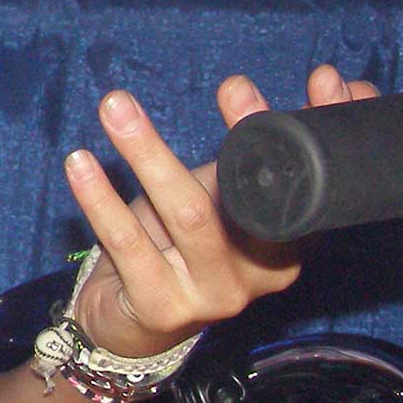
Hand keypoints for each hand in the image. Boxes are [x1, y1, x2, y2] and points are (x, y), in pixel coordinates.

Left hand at [62, 65, 378, 358]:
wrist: (134, 323)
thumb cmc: (183, 243)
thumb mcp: (224, 194)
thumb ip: (250, 147)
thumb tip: (312, 80)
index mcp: (293, 240)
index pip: (315, 183)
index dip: (323, 129)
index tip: (323, 79)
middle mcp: (265, 272)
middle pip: (255, 197)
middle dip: (247, 134)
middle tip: (234, 85)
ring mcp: (214, 294)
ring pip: (188, 214)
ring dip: (149, 152)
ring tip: (117, 106)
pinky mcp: (162, 307)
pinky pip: (127, 242)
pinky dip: (100, 197)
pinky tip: (80, 162)